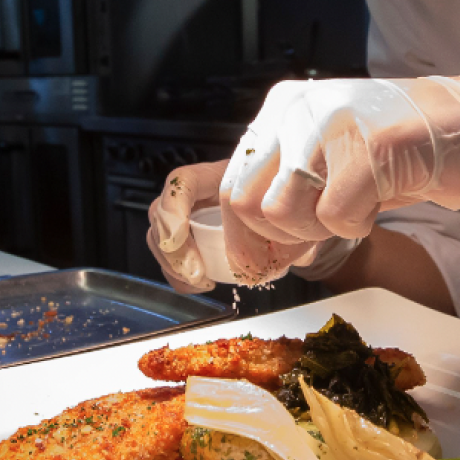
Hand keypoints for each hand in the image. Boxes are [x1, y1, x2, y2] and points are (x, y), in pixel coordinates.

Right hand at [147, 157, 320, 289]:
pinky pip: (171, 257)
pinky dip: (180, 275)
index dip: (172, 207)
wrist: (281, 203)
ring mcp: (189, 215)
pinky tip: (201, 284)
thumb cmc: (280, 197)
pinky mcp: (190, 238)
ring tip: (201, 281)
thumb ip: (291, 224)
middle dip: (173, 249)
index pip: (183, 181)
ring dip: (174, 265)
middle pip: (162, 213)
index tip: (178, 237)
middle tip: (196, 274)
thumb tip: (298, 254)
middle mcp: (199, 193)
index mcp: (220, 176)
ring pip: (161, 238)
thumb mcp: (287, 206)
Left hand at [220, 62, 459, 276]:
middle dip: (275, 241)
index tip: (265, 264)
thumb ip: (290, 193)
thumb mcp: (331, 161)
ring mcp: (334, 124)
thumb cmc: (404, 151)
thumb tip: (257, 251)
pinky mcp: (374, 146)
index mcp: (283, 109)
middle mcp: (299, 110)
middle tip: (310, 248)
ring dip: (315, 233)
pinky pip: (334, 214)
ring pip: (281, 210)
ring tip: (351, 215)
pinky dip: (354, 227)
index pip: (232, 185)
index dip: (244, 238)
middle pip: (245, 202)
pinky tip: (375, 207)